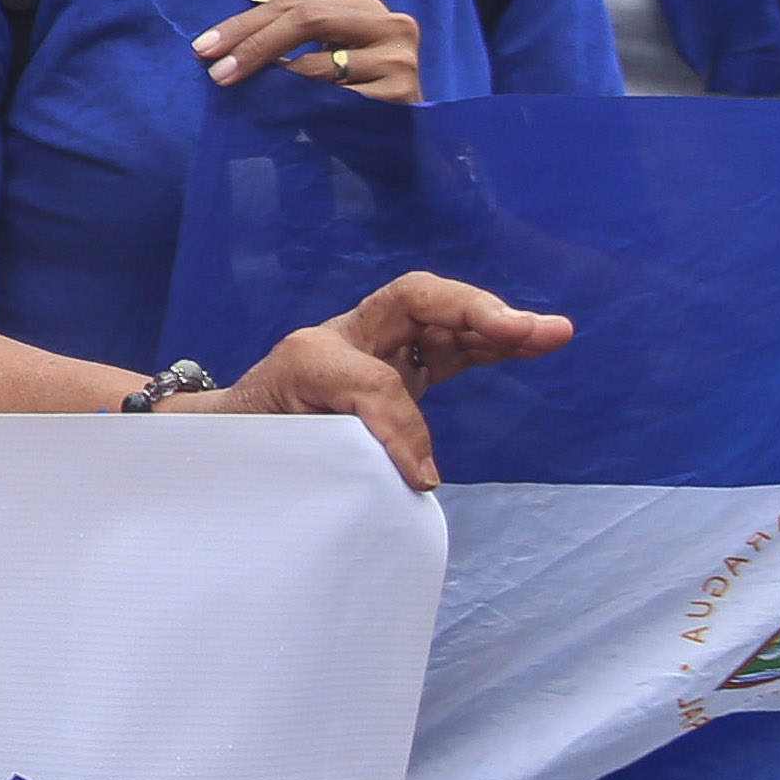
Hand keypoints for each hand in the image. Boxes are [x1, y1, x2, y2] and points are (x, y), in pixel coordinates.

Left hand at [194, 0, 420, 100]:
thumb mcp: (321, 61)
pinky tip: (291, 117)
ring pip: (318, 66)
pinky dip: (307, 109)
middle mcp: (389, 23)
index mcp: (363, 7)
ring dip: (277, 84)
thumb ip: (288, 45)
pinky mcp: (403, 95)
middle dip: (253, 45)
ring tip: (250, 98)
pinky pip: (337, 101)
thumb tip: (219, 51)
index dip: (243, 24)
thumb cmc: (350, 98)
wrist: (401, 146)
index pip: (292, 4)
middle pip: (307, 19)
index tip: (202, 48)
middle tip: (216, 72)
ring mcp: (400, 58)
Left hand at [194, 272, 578, 494]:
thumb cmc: (252, 441)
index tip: (420, 475)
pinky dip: (490, 343)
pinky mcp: (400, 364)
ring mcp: (377, 346)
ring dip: (497, 324)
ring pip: (440, 317)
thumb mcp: (277, 451)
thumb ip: (340, 455)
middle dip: (472, 313)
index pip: (368, 377)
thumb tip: (423, 477)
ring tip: (553, 332)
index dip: (397, 421)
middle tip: (528, 331)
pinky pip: (450, 343)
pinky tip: (529, 342)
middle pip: (414, 302)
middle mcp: (346, 339)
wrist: (226, 434)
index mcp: (311, 357)